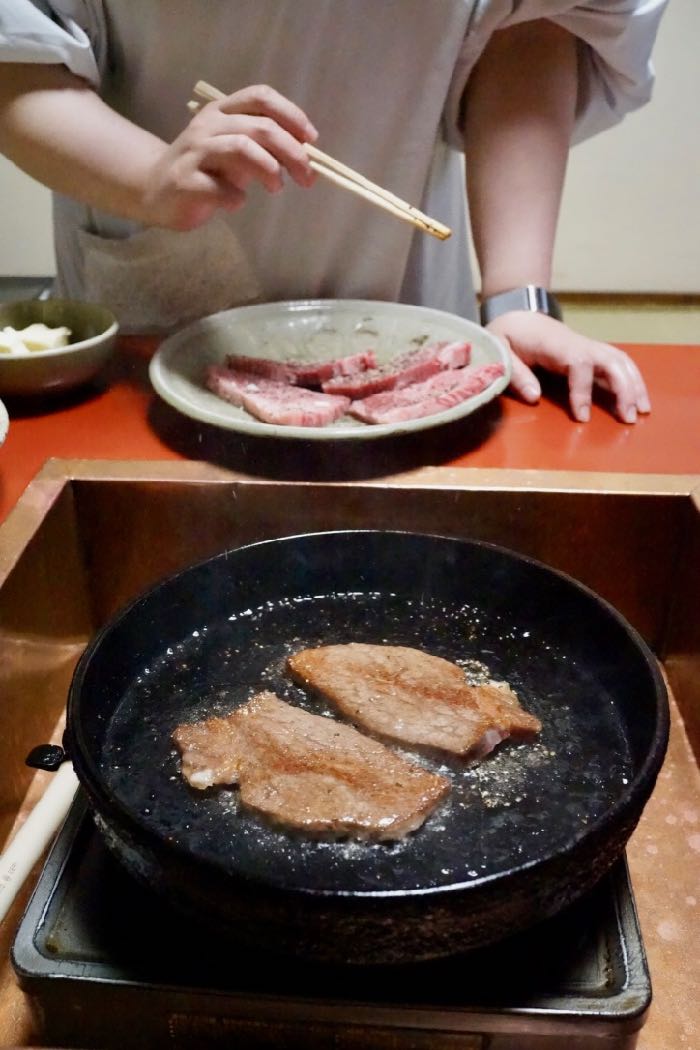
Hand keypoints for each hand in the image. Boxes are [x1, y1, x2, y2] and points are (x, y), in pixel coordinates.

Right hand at [143, 84, 317, 229]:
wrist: (153, 189)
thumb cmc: (204, 170)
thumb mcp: (236, 152)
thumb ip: (266, 150)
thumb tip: (306, 159)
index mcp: (222, 111)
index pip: (260, 97)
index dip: (290, 114)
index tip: (311, 140)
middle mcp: (208, 125)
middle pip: (259, 127)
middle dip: (291, 151)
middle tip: (307, 176)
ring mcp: (194, 151)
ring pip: (241, 148)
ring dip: (268, 169)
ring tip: (277, 188)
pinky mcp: (185, 181)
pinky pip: (220, 188)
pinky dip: (236, 197)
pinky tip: (237, 203)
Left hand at [485, 312, 650, 423]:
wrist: (517, 314)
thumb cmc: (507, 334)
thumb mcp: (499, 351)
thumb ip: (515, 373)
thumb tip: (534, 397)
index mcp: (555, 344)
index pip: (579, 363)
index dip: (583, 390)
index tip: (582, 417)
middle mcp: (578, 343)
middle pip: (610, 360)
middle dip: (623, 388)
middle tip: (628, 418)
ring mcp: (587, 346)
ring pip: (620, 361)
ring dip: (635, 384)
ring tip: (641, 412)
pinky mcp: (590, 353)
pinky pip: (617, 364)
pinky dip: (631, 380)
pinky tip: (638, 399)